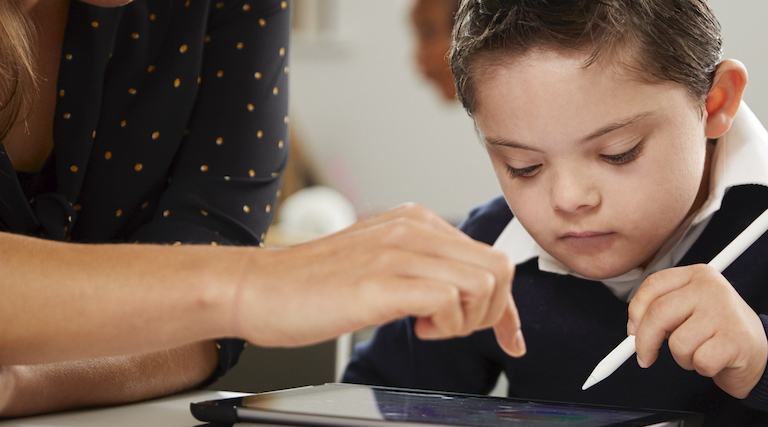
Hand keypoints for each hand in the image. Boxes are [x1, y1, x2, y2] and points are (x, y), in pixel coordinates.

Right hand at [234, 203, 525, 356]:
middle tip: (451, 330)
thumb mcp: (380, 265)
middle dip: (491, 314)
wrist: (256, 288)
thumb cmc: (311, 286)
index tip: (510, 339)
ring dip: (467, 320)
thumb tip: (464, 298)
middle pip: (499, 269)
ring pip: (484, 282)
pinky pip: (451, 299)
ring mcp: (399, 251)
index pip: (490, 258)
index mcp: (416, 221)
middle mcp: (414, 228)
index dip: (507, 307)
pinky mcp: (384, 280)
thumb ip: (421, 270)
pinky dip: (446, 325)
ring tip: (428, 327)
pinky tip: (415, 328)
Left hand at [627, 264, 766, 398]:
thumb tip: (634, 327)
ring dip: (683, 358)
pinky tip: (715, 360)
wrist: (762, 352)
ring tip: (701, 351)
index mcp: (698, 275)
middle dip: (646, 342)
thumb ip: (663, 311)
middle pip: (658, 314)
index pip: (653, 286)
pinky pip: (699, 361)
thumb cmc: (721, 332)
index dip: (636, 312)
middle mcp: (711, 288)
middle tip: (646, 357)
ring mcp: (724, 312)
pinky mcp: (734, 339)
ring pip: (677, 343)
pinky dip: (702, 368)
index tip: (633, 330)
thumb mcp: (691, 310)